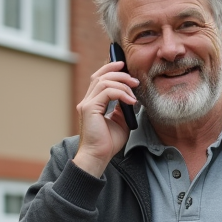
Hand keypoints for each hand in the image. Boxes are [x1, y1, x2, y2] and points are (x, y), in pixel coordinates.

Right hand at [73, 60, 138, 177]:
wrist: (98, 157)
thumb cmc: (108, 143)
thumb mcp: (120, 121)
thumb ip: (123, 108)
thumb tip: (131, 97)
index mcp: (92, 103)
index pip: (98, 78)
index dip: (110, 68)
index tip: (124, 65)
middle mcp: (87, 101)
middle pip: (100, 76)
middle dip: (119, 73)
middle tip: (135, 80)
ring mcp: (87, 104)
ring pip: (104, 81)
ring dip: (122, 83)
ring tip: (134, 92)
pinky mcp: (89, 109)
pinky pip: (107, 92)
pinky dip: (121, 93)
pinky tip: (131, 101)